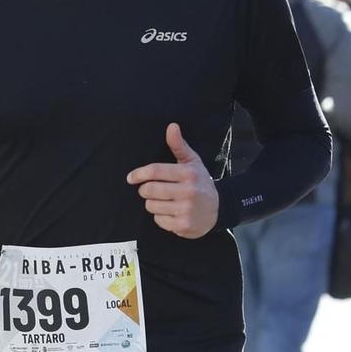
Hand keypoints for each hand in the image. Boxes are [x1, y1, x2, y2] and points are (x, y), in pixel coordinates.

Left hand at [126, 123, 217, 238]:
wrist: (218, 208)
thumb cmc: (200, 182)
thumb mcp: (192, 162)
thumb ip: (179, 145)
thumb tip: (171, 126)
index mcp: (188, 173)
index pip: (155, 171)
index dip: (139, 174)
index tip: (131, 178)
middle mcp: (188, 191)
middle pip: (149, 190)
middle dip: (145, 190)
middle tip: (151, 190)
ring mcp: (186, 209)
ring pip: (151, 206)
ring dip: (152, 203)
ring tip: (164, 201)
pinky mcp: (183, 225)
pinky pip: (158, 220)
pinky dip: (160, 217)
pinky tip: (171, 212)